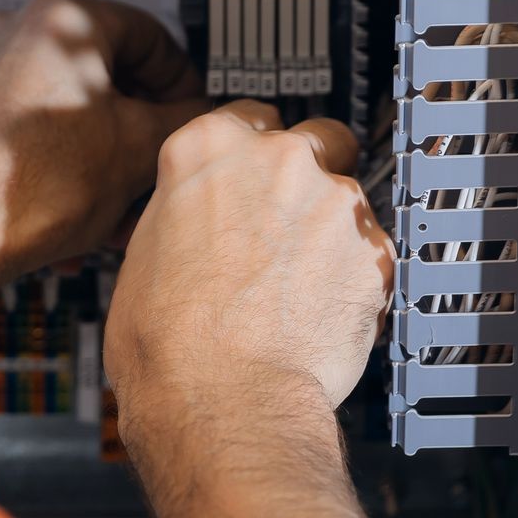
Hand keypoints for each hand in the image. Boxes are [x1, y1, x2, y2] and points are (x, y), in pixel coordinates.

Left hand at [0, 0, 209, 273]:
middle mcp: (9, 31)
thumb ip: (186, 119)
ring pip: (60, 109)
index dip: (181, 81)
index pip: (148, 35)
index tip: (189, 114)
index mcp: (59, 19)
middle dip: (133, 128)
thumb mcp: (141, 148)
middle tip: (155, 161)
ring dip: (96, 154)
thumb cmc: (37, 188)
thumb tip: (204, 114)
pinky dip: (51, 163)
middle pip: (100, 75)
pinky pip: (21, 131)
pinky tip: (71, 211)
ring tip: (116, 204)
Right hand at [104, 100, 394, 423]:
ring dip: (333, 231)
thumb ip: (184, 215)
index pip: (248, 115)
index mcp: (207, 149)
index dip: (252, 150)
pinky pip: (373, 255)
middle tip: (284, 225)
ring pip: (349, 198)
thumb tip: (195, 227)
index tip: (252, 174)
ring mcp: (332, 202)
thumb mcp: (142, 255)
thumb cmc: (168, 343)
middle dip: (309, 173)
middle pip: (316, 137)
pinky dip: (357, 278)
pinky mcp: (375, 252)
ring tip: (300, 288)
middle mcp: (276, 160)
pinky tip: (322, 314)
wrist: (223, 402)